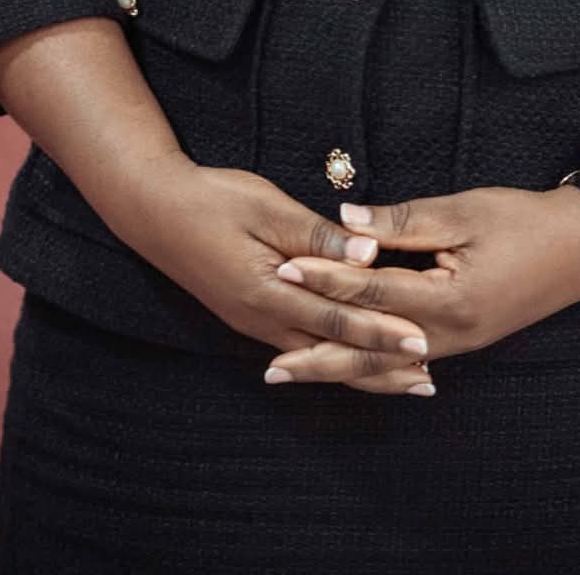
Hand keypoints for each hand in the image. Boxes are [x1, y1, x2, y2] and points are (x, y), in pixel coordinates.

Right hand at [117, 162, 433, 395]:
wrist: (154, 210)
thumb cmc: (212, 199)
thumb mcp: (266, 207)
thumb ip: (317, 235)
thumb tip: (368, 253)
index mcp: (268, 290)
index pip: (337, 319)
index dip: (381, 332)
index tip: (421, 342)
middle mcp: (261, 318)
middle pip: (332, 353)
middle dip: (380, 366)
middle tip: (426, 379)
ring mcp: (253, 322)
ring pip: (316, 357)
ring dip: (360, 369)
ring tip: (400, 380)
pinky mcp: (248, 315)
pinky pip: (298, 346)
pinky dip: (331, 357)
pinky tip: (348, 361)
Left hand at [265, 185, 579, 385]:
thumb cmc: (523, 220)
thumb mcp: (464, 210)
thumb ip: (402, 222)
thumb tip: (346, 220)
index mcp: (448, 299)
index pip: (372, 290)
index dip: (327, 278)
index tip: (285, 270)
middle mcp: (449, 334)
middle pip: (371, 348)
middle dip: (319, 355)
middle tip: (271, 365)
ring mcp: (457, 344)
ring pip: (386, 363)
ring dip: (340, 368)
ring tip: (296, 374)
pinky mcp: (462, 341)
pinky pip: (406, 360)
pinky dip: (373, 366)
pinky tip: (349, 370)